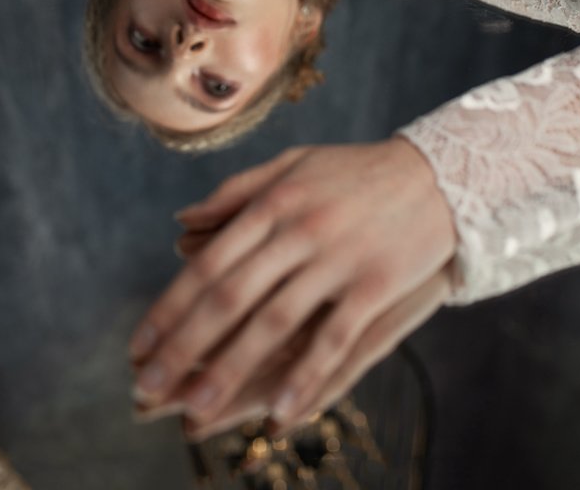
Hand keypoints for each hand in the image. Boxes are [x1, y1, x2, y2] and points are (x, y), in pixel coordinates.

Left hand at [129, 138, 456, 431]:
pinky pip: (334, 339)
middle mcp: (299, 228)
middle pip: (230, 297)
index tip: (139, 346)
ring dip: (231, 372)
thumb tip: (180, 224)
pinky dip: (304, 377)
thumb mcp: (295, 165)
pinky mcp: (376, 283)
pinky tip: (278, 411)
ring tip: (196, 414)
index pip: (209, 263)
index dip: (170, 308)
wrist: (441, 173)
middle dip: (184, 348)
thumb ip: (236, 193)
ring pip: (274, 324)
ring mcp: (338, 257)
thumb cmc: (358, 172)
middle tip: (147, 390)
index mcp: (274, 200)